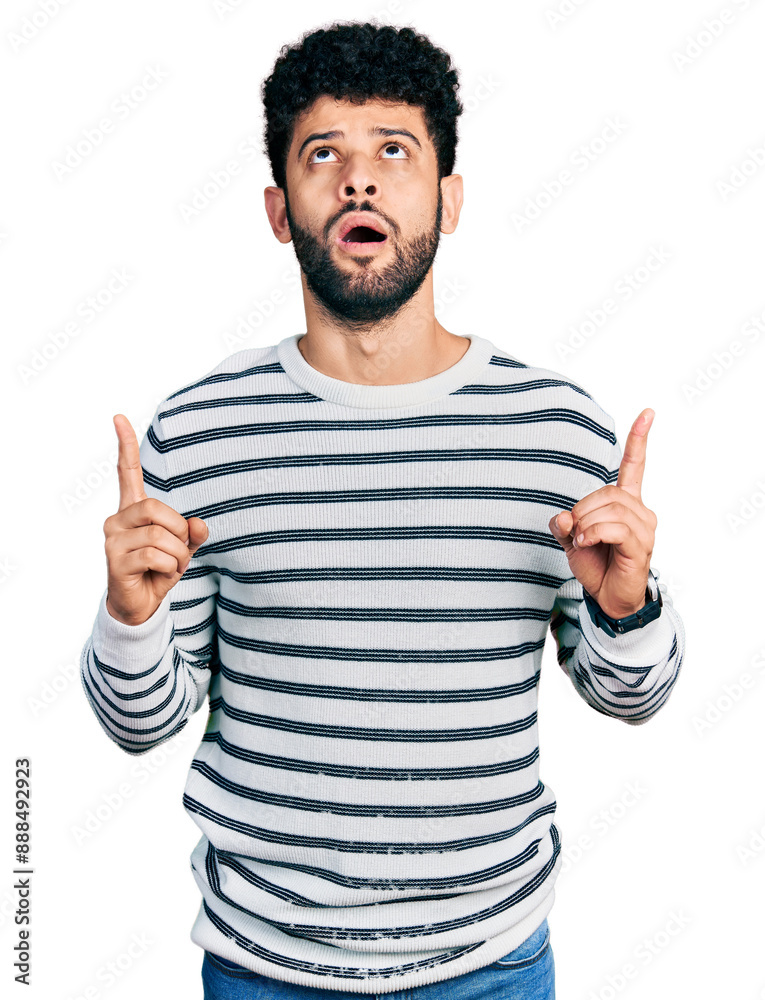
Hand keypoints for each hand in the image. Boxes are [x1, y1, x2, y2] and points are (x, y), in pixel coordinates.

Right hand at [103, 414, 207, 624]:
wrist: (140, 606)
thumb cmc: (159, 571)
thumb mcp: (183, 550)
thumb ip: (193, 534)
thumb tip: (199, 525)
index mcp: (133, 510)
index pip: (127, 472)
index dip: (125, 445)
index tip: (118, 417)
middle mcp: (117, 519)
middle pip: (156, 507)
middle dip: (178, 531)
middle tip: (178, 551)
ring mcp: (113, 539)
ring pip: (159, 535)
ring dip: (176, 554)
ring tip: (168, 566)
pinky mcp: (114, 560)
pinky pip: (155, 555)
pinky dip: (170, 567)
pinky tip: (159, 575)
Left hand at [548, 408, 656, 619]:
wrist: (609, 599)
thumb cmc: (595, 565)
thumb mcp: (570, 539)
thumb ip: (563, 524)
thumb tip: (562, 516)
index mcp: (626, 503)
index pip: (635, 465)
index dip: (639, 439)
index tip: (648, 412)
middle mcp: (640, 511)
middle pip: (607, 491)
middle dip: (583, 508)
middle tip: (574, 530)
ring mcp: (644, 528)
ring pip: (610, 509)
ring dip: (586, 523)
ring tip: (581, 540)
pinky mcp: (641, 546)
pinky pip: (614, 528)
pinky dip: (593, 533)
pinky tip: (585, 543)